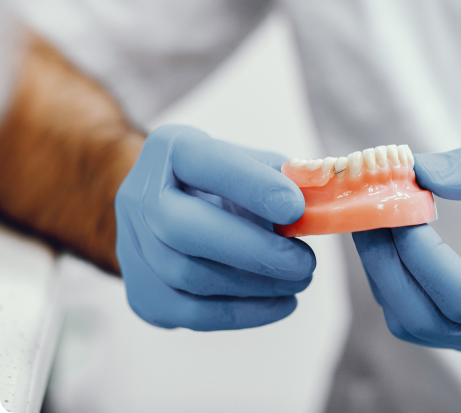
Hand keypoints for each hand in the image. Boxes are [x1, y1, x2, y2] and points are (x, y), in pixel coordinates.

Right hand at [115, 124, 314, 330]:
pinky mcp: (144, 294)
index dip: (251, 185)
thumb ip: (283, 175)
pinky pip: (193, 312)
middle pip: (183, 230)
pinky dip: (245, 312)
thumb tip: (322, 193)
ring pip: (190, 276)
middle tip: (304, 262)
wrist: (166, 211)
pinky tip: (283, 303)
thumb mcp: (248, 162)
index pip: (204, 163)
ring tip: (300, 278)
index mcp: (170, 151)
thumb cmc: (220, 183)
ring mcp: (134, 249)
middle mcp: (140, 197)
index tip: (296, 207)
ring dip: (256, 284)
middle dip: (253, 249)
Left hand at [354, 140, 460, 356]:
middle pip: (427, 318)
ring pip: (415, 322)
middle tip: (364, 208)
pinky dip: (397, 277)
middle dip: (385, 262)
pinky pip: (421, 316)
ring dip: (384, 270)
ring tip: (374, 217)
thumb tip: (415, 171)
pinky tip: (392, 237)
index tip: (397, 202)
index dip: (420, 253)